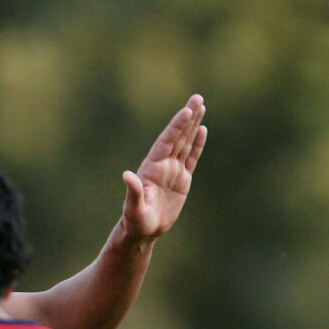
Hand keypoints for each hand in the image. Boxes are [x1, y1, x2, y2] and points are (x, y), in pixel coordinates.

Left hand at [119, 94, 206, 241]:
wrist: (142, 231)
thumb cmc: (135, 221)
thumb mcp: (133, 209)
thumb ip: (132, 192)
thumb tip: (127, 176)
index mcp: (151, 168)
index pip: (166, 142)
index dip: (176, 127)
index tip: (187, 111)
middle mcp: (162, 165)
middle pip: (177, 137)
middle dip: (187, 118)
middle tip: (197, 97)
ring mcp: (172, 171)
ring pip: (185, 143)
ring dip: (193, 125)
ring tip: (201, 106)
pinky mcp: (181, 180)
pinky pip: (191, 158)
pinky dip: (197, 144)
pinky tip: (202, 130)